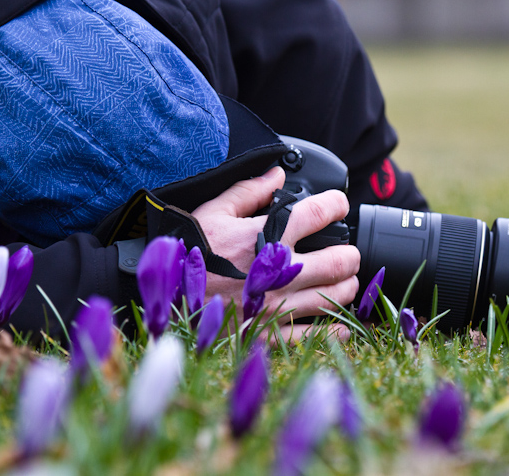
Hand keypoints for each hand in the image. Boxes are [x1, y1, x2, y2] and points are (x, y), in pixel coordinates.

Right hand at [191, 167, 359, 341]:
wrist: (158, 295)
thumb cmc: (186, 252)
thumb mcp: (213, 212)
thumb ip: (249, 191)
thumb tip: (277, 174)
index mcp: (266, 236)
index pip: (320, 213)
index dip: (338, 205)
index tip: (339, 205)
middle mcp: (277, 271)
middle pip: (340, 261)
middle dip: (350, 255)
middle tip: (347, 253)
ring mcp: (275, 304)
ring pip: (334, 296)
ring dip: (347, 287)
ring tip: (343, 282)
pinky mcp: (267, 333)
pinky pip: (315, 334)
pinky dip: (334, 328)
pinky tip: (338, 321)